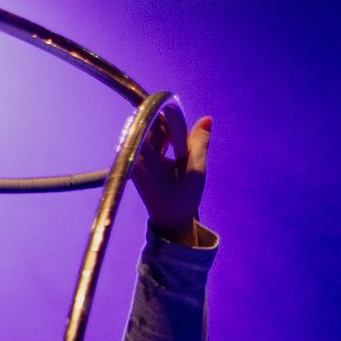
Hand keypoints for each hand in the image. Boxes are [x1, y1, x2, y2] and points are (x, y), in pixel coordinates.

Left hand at [129, 113, 211, 244]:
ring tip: (182, 155)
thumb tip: (207, 119)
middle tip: (184, 148)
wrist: (169, 222)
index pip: (153, 120)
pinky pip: (153, 141)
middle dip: (173, 129)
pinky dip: (167, 142)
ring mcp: (135, 156)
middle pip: (153, 124)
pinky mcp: (139, 160)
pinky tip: (177, 155)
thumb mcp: (195, 169)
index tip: (186, 127)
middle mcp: (133, 153)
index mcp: (142, 155)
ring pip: (155, 132)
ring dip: (172, 136)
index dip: (172, 118)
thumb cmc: (182, 199)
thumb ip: (200, 142)